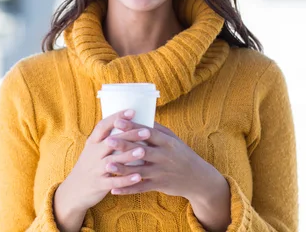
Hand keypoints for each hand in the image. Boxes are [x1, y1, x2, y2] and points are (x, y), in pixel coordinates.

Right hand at [53, 109, 150, 230]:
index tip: (132, 111)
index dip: (116, 118)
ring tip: (143, 151)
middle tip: (146, 131)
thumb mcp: (93, 150)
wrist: (73, 191)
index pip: (103, 126)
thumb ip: (106, 139)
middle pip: (111, 141)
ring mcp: (95, 169)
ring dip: (128, 156)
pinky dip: (125, 180)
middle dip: (129, 135)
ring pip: (112, 160)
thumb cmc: (90, 166)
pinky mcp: (99, 184)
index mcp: (92, 143)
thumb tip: (126, 122)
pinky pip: (113, 182)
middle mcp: (93, 154)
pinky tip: (138, 177)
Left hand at [104, 122, 231, 229]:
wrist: (198, 178)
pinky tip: (114, 189)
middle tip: (108, 140)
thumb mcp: (174, 140)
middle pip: (141, 150)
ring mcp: (161, 172)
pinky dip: (127, 189)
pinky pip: (141, 188)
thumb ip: (158, 129)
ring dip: (122, 168)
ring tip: (107, 164)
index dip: (133, 127)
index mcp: (167, 142)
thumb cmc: (182, 154)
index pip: (148, 132)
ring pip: (139, 170)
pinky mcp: (159, 185)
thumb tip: (141, 116)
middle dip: (125, 145)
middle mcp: (164, 156)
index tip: (118, 122)